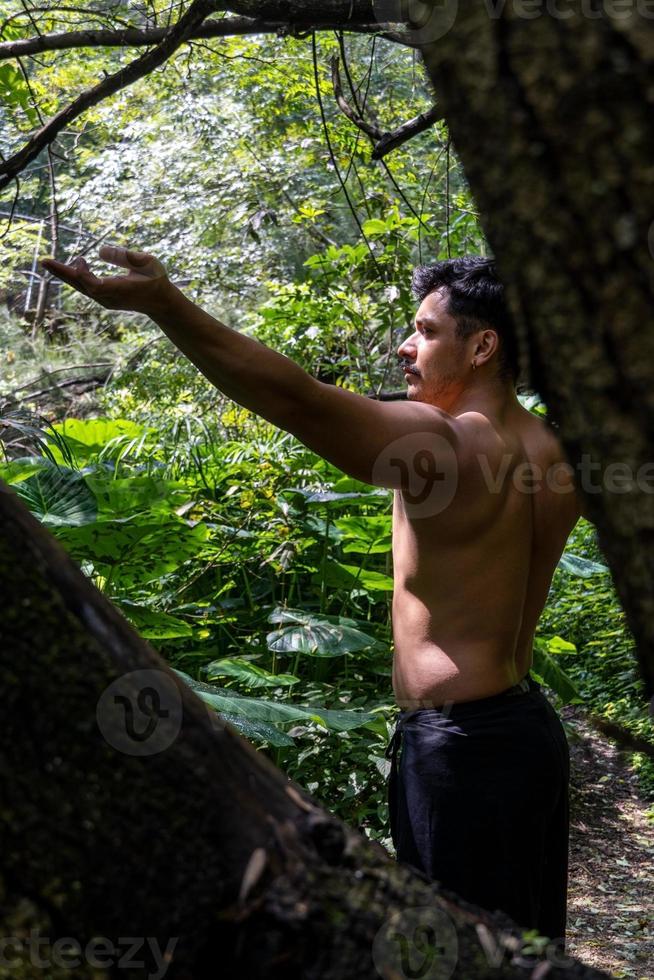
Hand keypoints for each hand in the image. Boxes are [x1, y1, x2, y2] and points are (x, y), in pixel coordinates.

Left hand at [40, 245, 172, 314]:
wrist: (160, 302)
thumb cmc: (156, 279)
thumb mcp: (147, 263)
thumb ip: (125, 256)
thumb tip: (100, 251)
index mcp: (120, 291)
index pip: (94, 286)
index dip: (84, 275)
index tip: (80, 259)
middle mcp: (109, 299)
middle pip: (81, 286)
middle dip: (62, 273)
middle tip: (44, 261)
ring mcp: (106, 301)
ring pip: (81, 287)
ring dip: (65, 275)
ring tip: (49, 263)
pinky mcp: (104, 299)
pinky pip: (85, 288)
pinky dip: (76, 277)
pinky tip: (69, 267)